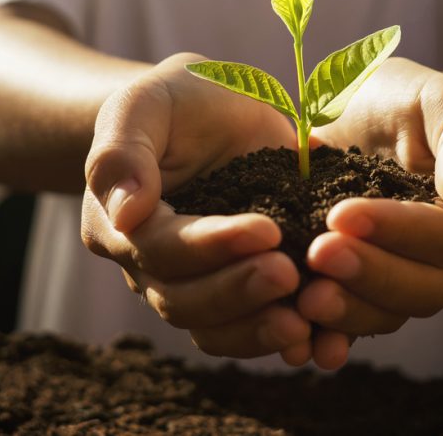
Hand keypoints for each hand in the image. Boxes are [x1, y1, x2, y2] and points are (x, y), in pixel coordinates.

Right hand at [80, 53, 312, 361]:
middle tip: (289, 274)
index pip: (162, 249)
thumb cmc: (176, 100)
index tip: (268, 230)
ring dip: (259, 331)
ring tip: (305, 325)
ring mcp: (194, 285)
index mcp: (122, 225)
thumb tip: (126, 213)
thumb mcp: (144, 104)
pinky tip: (321, 342)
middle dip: (239, 293)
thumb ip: (122, 151)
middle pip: (185, 301)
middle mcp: (151, 267)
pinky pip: (249, 332)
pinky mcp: (237, 290)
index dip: (212, 246)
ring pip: (215, 330)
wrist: (211, 112)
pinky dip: (283, 340)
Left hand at [300, 58, 442, 367]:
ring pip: (388, 314)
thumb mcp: (438, 98)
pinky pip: (353, 327)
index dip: (396, 230)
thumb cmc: (404, 100)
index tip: (342, 215)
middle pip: (423, 287)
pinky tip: (296, 344)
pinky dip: (327, 339)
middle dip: (368, 275)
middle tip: (317, 255)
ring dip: (347, 313)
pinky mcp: (365, 292)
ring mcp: (409, 281)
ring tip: (303, 298)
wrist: (362, 115)